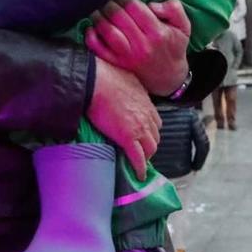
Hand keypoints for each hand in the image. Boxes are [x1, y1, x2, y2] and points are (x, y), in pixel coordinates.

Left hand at [86, 0, 191, 96]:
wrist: (169, 77)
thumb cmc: (174, 47)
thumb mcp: (184, 27)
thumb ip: (174, 9)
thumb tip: (152, 4)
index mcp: (158, 33)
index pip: (134, 7)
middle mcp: (142, 45)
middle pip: (118, 16)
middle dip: (110, 4)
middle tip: (107, 0)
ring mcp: (128, 56)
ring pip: (107, 31)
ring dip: (98, 16)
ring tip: (97, 9)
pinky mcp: (118, 64)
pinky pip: (100, 49)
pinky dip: (91, 37)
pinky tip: (91, 27)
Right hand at [86, 61, 159, 177]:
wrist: (96, 82)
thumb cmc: (104, 76)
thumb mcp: (126, 79)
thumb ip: (129, 88)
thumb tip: (123, 89)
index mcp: (146, 102)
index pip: (155, 121)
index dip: (150, 130)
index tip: (144, 135)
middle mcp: (147, 116)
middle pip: (155, 136)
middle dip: (150, 144)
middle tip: (142, 150)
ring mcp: (139, 128)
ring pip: (150, 148)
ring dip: (146, 155)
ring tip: (139, 161)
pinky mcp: (128, 139)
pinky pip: (138, 158)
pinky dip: (140, 168)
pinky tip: (139, 174)